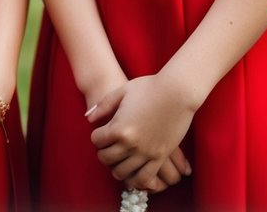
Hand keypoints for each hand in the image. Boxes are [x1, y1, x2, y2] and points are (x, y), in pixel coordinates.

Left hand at [87, 72, 193, 192]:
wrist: (177, 91)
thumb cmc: (149, 87)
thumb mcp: (122, 90)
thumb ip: (103, 105)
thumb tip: (89, 118)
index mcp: (119, 127)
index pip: (96, 141)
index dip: (97, 136)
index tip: (102, 132)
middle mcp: (131, 144)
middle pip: (106, 159)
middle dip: (104, 152)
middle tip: (109, 145)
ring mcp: (146, 153)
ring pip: (121, 173)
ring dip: (117, 166)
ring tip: (120, 157)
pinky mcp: (159, 157)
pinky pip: (144, 179)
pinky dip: (135, 179)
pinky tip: (133, 171)